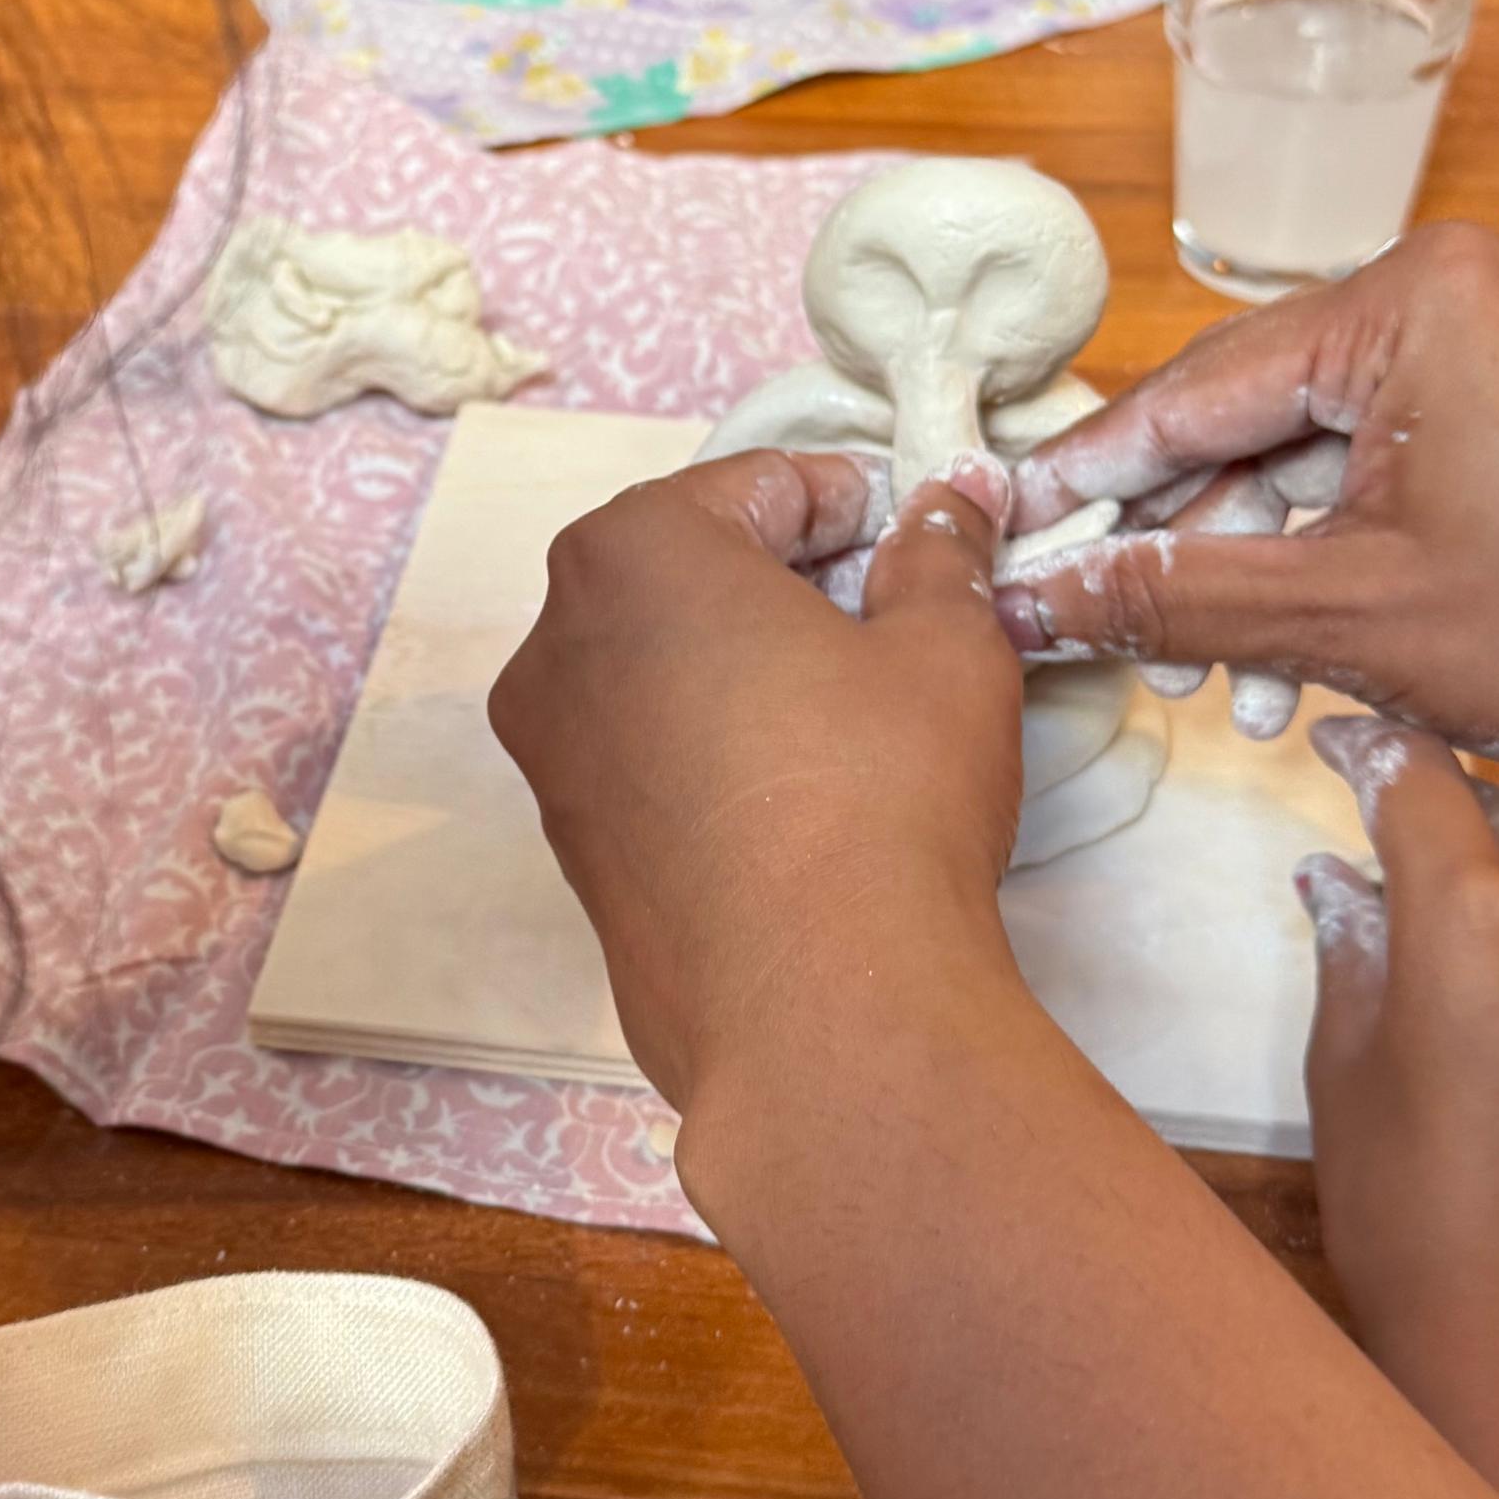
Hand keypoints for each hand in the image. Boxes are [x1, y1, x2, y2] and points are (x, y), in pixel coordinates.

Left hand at [489, 447, 1025, 1107]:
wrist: (822, 1012)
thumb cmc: (879, 797)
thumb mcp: (943, 647)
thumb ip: (938, 558)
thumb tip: (947, 513)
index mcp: (628, 554)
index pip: (763, 485)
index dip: (858, 503)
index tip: (918, 538)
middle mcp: (555, 646)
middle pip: (694, 575)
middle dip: (793, 586)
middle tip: (896, 626)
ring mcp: (551, 759)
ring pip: (666, 674)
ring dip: (751, 674)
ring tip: (858, 722)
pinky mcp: (573, 856)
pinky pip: (653, 766)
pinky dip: (718, 759)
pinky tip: (804, 802)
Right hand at [996, 223, 1498, 789]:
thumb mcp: (1352, 620)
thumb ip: (1175, 596)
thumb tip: (1040, 595)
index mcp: (1411, 296)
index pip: (1195, 391)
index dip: (1091, 479)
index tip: (1005, 532)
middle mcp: (1466, 278)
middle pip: (1261, 415)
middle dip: (1195, 546)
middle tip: (1130, 649)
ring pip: (1334, 445)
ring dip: (1275, 562)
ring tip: (1241, 688)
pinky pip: (1408, 451)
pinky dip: (1354, 541)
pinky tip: (1321, 645)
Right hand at [1298, 718, 1498, 1498]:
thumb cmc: (1408, 1214)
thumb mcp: (1343, 1069)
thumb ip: (1350, 949)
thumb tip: (1340, 877)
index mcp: (1473, 914)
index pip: (1420, 777)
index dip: (1370, 749)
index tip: (1330, 738)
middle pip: (1497, 809)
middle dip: (1433, 803)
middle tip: (1363, 813)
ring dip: (1486, 859)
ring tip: (1413, 889)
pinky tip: (1474, 961)